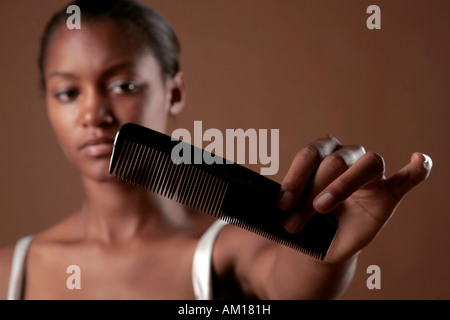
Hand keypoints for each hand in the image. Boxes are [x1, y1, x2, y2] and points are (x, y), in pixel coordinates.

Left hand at [278, 135, 431, 262]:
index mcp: (320, 153)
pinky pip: (407, 178)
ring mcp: (369, 174)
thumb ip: (287, 200)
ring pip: (367, 164)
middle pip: (334, 161)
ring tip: (322, 207)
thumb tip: (274, 200)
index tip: (282, 203)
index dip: (296, 177)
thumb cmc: (305, 219)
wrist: (322, 241)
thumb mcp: (290, 210)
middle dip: (311, 191)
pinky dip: (417, 169)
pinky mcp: (388, 193)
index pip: (310, 154)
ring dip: (342, 185)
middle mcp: (345, 156)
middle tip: (293, 223)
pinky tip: (419, 160)